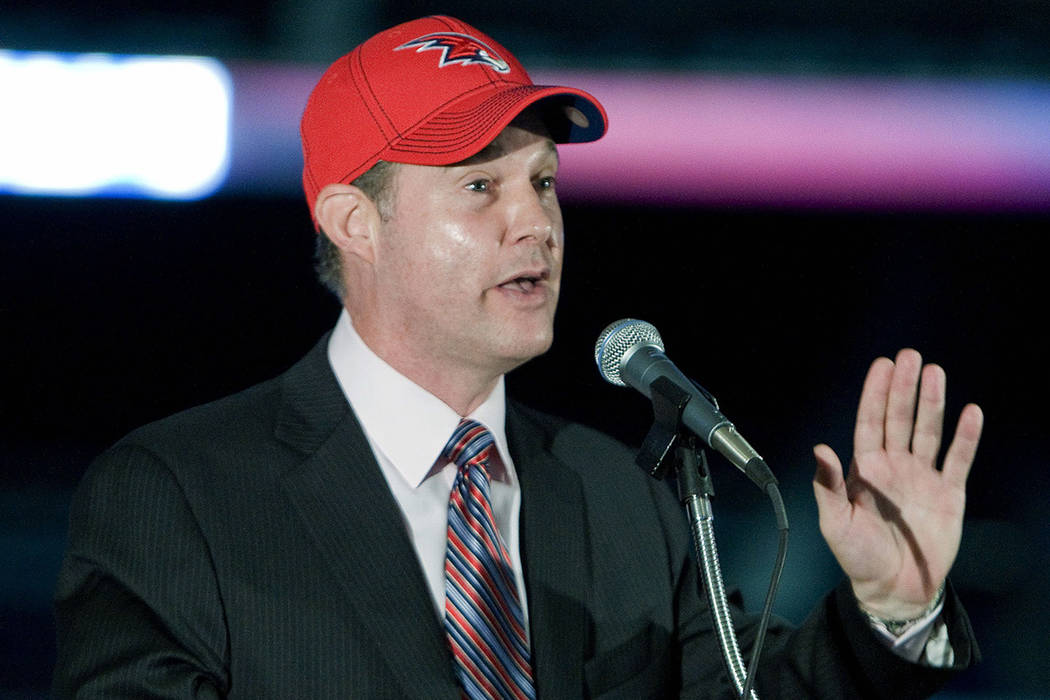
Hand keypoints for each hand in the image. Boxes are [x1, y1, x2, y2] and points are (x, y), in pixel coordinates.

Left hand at [812, 349, 983, 618]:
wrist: (894, 588)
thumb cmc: (859, 556)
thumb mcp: (836, 522)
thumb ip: (829, 485)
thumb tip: (820, 449)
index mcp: (865, 469)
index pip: (870, 421)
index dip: (875, 393)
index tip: (882, 365)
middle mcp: (894, 466)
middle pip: (900, 418)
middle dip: (904, 387)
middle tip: (911, 356)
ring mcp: (922, 478)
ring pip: (928, 432)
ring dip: (933, 403)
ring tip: (936, 373)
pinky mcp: (948, 494)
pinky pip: (958, 460)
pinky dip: (965, 438)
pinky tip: (971, 413)